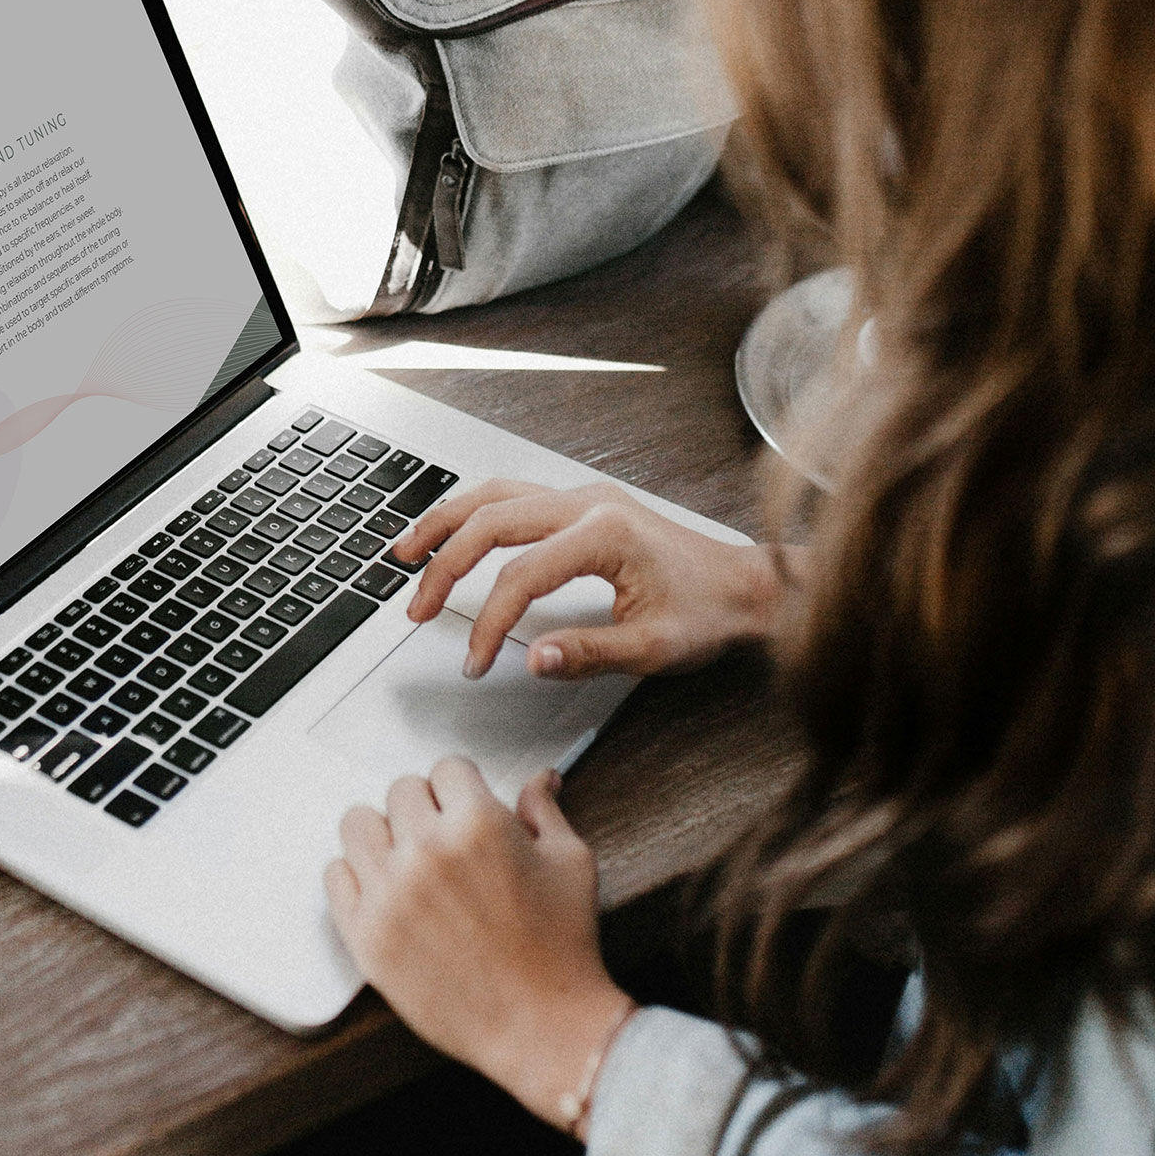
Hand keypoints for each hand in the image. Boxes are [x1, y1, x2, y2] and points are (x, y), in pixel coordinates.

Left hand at [325, 759, 633, 1134]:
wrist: (542, 1028)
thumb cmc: (563, 949)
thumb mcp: (570, 863)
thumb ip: (543, 811)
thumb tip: (540, 779)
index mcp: (478, 825)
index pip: (447, 768)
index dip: (462, 787)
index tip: (466, 806)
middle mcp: (427, 851)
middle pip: (400, 791)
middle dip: (426, 807)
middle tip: (444, 839)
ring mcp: (390, 894)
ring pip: (357, 823)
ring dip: (383, 834)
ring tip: (408, 858)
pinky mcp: (366, 935)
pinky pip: (335, 876)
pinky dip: (356, 876)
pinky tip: (385, 890)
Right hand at [393, 479, 784, 682]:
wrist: (747, 586)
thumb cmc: (710, 613)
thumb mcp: (654, 648)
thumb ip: (589, 653)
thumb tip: (533, 659)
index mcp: (605, 534)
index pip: (520, 576)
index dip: (488, 622)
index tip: (475, 661)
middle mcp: (588, 503)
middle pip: (491, 520)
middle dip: (444, 566)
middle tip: (417, 608)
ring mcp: (584, 497)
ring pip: (495, 495)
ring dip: (446, 523)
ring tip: (407, 553)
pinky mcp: (583, 504)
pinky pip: (513, 496)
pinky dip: (473, 513)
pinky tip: (452, 532)